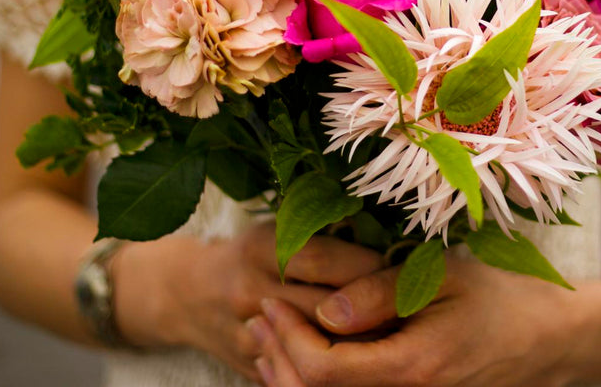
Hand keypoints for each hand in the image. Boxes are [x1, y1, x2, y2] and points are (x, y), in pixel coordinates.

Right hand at [109, 222, 383, 381]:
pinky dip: (339, 369)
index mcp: (261, 248)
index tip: (404, 267)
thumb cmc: (249, 253)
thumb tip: (388, 234)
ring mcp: (250, 335)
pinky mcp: (253, 367)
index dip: (372, 267)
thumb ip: (324, 230)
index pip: (327, 261)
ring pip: (320, 348)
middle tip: (413, 305)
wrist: (187, 295)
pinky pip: (303, 374)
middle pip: (328, 309)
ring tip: (399, 333)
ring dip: (363, 343)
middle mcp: (252, 291)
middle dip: (376, 309)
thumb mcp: (278, 228)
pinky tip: (367, 359)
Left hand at [250, 255, 587, 386]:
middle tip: (259, 318)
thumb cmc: (500, 298)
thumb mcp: (443, 277)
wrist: (549, 341)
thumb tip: (326, 311)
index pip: (322, 370)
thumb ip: (382, 293)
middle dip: (277, 359)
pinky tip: (309, 354)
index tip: (269, 303)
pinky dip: (321, 383)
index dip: (286, 339)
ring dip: (291, 375)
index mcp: (411, 368)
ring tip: (271, 336)